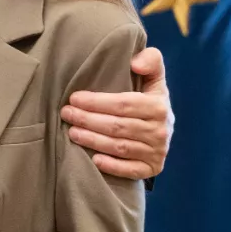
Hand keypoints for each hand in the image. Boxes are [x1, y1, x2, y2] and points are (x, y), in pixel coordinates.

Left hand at [60, 46, 173, 179]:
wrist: (164, 129)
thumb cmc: (149, 100)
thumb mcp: (153, 78)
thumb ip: (150, 61)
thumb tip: (135, 62)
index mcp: (158, 106)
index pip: (123, 104)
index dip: (96, 102)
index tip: (74, 98)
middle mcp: (160, 131)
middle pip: (117, 126)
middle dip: (87, 120)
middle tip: (66, 114)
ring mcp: (157, 152)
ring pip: (119, 147)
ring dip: (92, 140)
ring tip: (71, 132)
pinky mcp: (152, 169)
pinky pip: (131, 170)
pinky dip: (112, 166)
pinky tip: (94, 160)